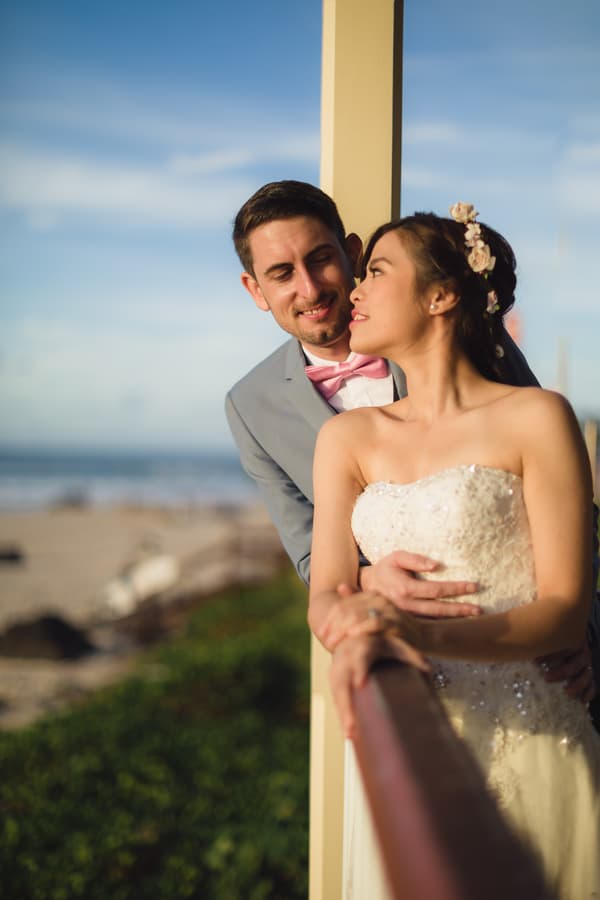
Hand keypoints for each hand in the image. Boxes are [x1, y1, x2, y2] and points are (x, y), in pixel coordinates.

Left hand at [316, 584, 398, 651]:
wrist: (423, 636)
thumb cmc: (394, 627)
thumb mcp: (374, 614)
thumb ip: (358, 601)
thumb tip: (340, 587)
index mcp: (372, 597)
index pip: (344, 604)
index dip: (330, 618)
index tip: (321, 632)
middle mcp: (379, 600)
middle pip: (348, 610)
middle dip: (333, 626)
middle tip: (325, 640)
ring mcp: (388, 611)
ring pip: (358, 615)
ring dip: (342, 630)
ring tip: (333, 642)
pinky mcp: (396, 623)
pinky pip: (375, 623)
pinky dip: (362, 629)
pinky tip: (352, 635)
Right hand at [329, 633, 430, 738]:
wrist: (354, 637)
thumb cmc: (377, 642)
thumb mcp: (395, 644)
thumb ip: (411, 654)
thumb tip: (428, 668)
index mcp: (363, 646)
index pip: (360, 657)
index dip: (359, 670)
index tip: (359, 685)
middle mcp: (347, 658)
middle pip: (344, 680)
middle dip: (347, 704)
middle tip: (352, 726)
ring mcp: (338, 670)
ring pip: (337, 692)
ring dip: (343, 713)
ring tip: (350, 735)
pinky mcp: (335, 681)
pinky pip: (336, 698)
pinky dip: (342, 714)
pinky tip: (348, 732)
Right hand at [359, 550, 480, 617]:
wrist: (367, 586)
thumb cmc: (385, 569)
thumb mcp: (396, 557)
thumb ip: (415, 559)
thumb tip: (436, 565)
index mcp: (405, 589)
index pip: (436, 590)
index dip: (456, 588)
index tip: (474, 586)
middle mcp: (406, 606)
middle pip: (439, 609)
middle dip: (461, 609)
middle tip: (479, 609)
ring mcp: (406, 617)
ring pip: (435, 620)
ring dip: (455, 619)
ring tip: (473, 617)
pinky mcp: (406, 622)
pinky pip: (428, 625)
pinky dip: (443, 624)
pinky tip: (457, 622)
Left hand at [536, 643, 595, 703]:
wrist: (572, 642)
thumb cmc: (555, 643)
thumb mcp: (549, 641)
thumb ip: (538, 644)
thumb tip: (517, 645)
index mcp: (572, 642)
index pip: (564, 647)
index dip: (550, 654)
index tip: (535, 661)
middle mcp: (581, 654)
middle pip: (575, 663)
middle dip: (561, 672)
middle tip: (546, 678)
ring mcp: (587, 666)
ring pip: (586, 675)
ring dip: (577, 684)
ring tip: (567, 692)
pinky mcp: (589, 676)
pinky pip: (592, 685)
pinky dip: (588, 692)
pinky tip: (581, 699)